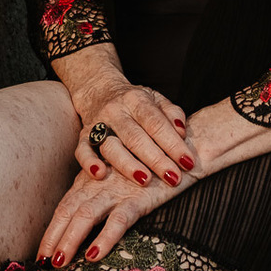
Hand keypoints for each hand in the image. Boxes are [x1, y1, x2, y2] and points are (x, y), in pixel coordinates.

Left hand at [37, 162, 182, 268]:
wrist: (180, 146)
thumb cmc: (149, 161)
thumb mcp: (120, 175)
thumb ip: (102, 190)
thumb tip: (84, 222)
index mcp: (93, 177)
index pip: (66, 204)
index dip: (53, 227)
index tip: (41, 252)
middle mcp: (100, 181)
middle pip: (69, 209)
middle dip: (54, 235)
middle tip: (40, 261)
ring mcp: (118, 188)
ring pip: (87, 215)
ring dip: (71, 239)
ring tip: (59, 261)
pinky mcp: (139, 196)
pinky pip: (119, 220)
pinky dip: (105, 237)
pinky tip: (94, 254)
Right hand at [75, 80, 195, 190]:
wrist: (99, 90)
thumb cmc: (135, 102)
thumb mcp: (155, 99)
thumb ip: (172, 113)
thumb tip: (182, 131)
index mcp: (136, 99)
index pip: (156, 122)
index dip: (173, 143)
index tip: (188, 162)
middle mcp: (116, 111)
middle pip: (136, 137)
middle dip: (156, 159)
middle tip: (173, 177)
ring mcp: (97, 123)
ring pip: (111, 146)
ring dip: (128, 165)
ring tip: (145, 180)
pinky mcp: (83, 137)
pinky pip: (82, 151)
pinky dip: (89, 163)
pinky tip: (100, 175)